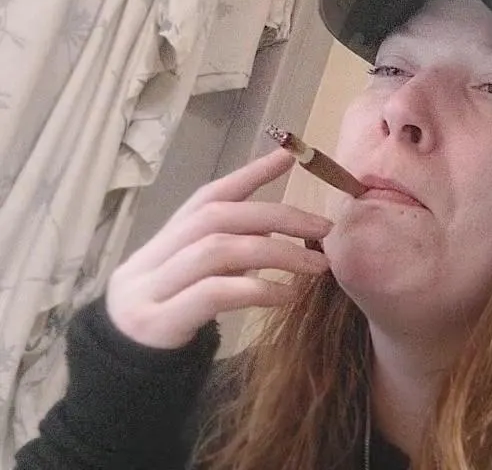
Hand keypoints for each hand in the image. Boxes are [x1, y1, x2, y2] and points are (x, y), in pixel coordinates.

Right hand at [106, 148, 331, 348]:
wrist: (124, 378)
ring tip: (317, 266)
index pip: (207, 197)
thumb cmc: (173, 322)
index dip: (248, 174)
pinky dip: (258, 289)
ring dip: (275, 252)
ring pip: (216, 251)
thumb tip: (285, 225)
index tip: (289, 156)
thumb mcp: (201, 281)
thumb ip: (231, 252)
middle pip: (215, 218)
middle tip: (323, 229)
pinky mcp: (159, 322)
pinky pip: (214, 294)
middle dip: (275, 216)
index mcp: (163, 242)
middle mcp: (151, 259)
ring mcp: (150, 289)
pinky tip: (288, 296)